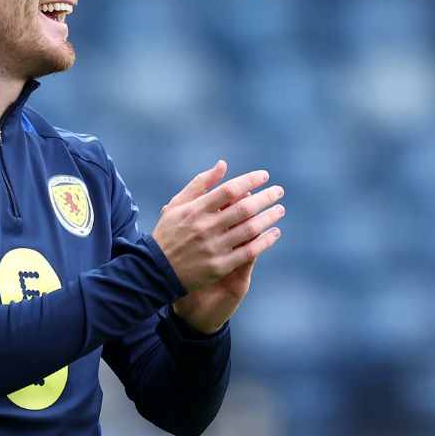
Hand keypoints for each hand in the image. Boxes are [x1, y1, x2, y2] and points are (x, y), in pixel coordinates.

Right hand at [151, 161, 284, 328]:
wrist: (155, 270)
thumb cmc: (168, 233)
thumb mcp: (177, 205)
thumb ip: (200, 184)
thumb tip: (222, 165)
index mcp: (195, 210)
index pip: (228, 190)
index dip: (250, 180)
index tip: (265, 176)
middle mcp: (205, 227)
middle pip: (243, 208)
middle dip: (265, 198)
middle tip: (279, 191)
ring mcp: (213, 248)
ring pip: (250, 230)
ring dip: (269, 218)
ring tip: (279, 210)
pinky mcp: (219, 266)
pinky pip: (249, 252)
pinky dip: (265, 241)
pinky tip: (274, 233)